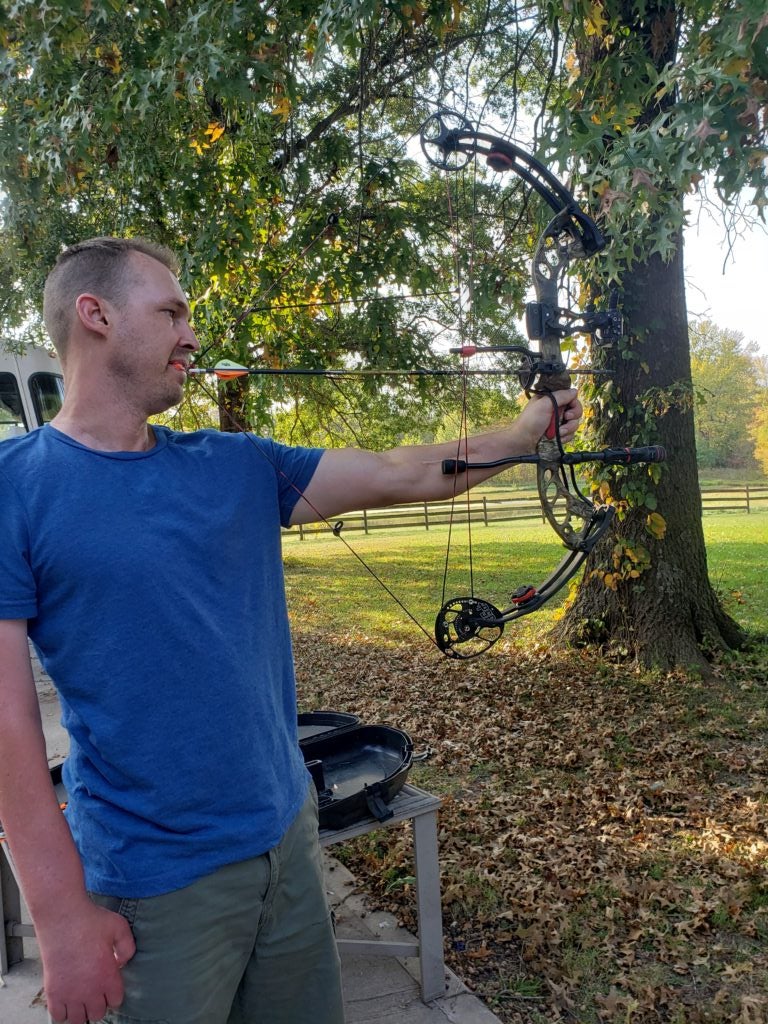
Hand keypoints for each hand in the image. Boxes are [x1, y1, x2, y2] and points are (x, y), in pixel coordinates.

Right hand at [39, 901, 134, 1023]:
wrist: (62, 916)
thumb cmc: (89, 920)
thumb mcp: (119, 927)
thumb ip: (128, 947)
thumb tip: (123, 962)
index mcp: (108, 977)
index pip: (116, 1001)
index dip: (113, 993)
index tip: (109, 985)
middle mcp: (90, 990)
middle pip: (97, 1014)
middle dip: (98, 1003)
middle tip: (95, 990)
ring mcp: (70, 994)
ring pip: (78, 1020)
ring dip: (80, 1011)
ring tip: (80, 997)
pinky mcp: (53, 992)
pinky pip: (58, 1017)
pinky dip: (62, 1012)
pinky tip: (66, 1000)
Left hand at [516, 388, 582, 447]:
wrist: (523, 442)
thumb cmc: (530, 421)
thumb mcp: (544, 404)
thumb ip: (560, 396)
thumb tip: (574, 391)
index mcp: (551, 400)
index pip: (571, 398)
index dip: (573, 403)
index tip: (568, 409)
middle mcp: (556, 410)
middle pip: (575, 410)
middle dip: (573, 416)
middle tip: (566, 418)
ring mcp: (557, 423)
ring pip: (574, 423)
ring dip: (568, 428)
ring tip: (559, 432)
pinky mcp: (559, 434)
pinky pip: (570, 434)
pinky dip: (566, 437)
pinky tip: (558, 438)